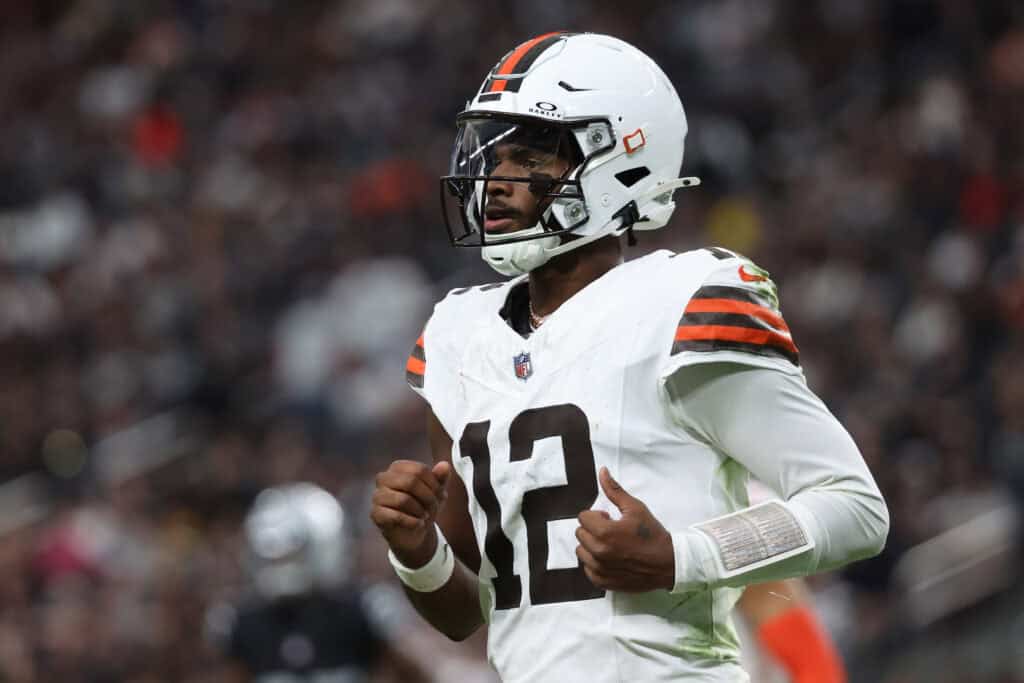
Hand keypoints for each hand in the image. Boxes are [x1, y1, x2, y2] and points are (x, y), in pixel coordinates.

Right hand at [371, 460, 450, 567]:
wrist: (412, 532)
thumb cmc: (422, 506)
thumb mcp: (436, 492)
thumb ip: (440, 478)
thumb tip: (444, 465)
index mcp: (397, 467)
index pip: (419, 470)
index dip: (434, 484)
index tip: (441, 495)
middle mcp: (384, 478)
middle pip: (410, 482)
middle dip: (427, 497)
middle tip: (433, 507)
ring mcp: (377, 496)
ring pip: (402, 499)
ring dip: (419, 510)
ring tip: (424, 516)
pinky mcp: (376, 514)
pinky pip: (395, 516)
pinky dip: (412, 522)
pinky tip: (418, 524)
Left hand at [575, 467, 674, 591]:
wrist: (668, 563)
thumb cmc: (652, 534)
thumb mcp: (635, 508)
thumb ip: (615, 490)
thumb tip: (602, 471)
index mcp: (604, 532)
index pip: (583, 517)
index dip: (596, 515)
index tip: (609, 518)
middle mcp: (599, 552)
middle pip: (580, 533)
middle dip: (593, 529)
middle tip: (611, 530)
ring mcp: (600, 569)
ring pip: (581, 551)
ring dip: (591, 546)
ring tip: (610, 544)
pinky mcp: (604, 582)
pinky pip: (587, 570)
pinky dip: (595, 563)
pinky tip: (610, 559)